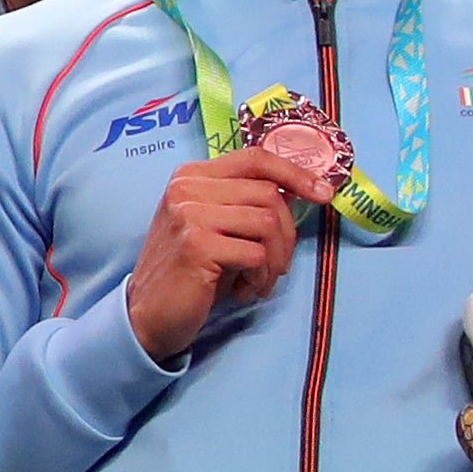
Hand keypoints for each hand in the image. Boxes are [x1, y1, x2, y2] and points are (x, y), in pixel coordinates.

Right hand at [125, 149, 308, 365]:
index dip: (295, 172)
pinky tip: (243, 290)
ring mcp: (189, 214)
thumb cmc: (190, 270)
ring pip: (267, 223)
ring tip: (259, 280)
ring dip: (275, 260)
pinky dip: (259, 277)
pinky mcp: (196, 245)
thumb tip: (302, 190)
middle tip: (277, 265)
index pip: (255, 158)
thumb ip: (242, 202)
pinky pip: (255, 254)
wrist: (148, 313)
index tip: (323, 192)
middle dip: (286, 235)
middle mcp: (187, 188)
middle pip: (268, 194)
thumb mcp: (212, 225)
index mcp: (191, 176)